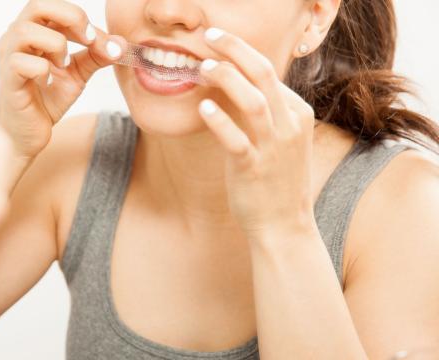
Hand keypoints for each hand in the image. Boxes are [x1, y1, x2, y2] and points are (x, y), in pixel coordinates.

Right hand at [0, 0, 125, 158]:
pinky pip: (22, 63)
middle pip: (38, 4)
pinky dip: (42, 70)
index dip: (80, 17)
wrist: (27, 135)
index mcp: (34, 30)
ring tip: (65, 65)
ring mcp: (8, 57)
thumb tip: (121, 44)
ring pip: (27, 31)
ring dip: (56, 45)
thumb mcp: (77, 73)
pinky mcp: (8, 79)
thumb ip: (97, 56)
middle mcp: (17, 38)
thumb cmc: (46, 100)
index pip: (55, 5)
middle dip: (71, 18)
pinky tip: (49, 82)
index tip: (99, 40)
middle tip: (88, 40)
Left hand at [197, 28, 316, 238]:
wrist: (283, 226)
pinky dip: (220, 121)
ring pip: (253, 102)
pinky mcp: (254, 169)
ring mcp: (274, 148)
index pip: (269, 72)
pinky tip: (203, 106)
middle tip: (209, 36)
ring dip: (226, 78)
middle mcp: (289, 126)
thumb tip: (230, 83)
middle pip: (263, 75)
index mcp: (297, 114)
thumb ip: (262, 111)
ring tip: (201, 66)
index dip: (240, 52)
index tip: (215, 44)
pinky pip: (236, 140)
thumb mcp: (279, 139)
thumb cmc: (275, 179)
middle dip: (235, 49)